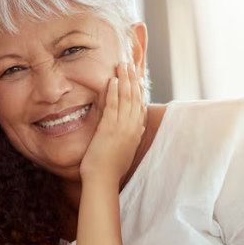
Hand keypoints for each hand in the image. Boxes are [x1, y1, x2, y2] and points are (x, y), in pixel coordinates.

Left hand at [80, 62, 145, 179]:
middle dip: (133, 79)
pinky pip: (113, 106)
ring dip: (124, 80)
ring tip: (122, 65)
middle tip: (129, 65)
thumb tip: (141, 128)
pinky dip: (114, 92)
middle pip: (135, 98)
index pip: (141, 107)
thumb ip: (134, 137)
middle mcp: (132, 128)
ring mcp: (122, 127)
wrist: (103, 179)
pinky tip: (113, 80)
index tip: (139, 78)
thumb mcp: (127, 151)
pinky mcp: (109, 128)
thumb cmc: (112, 168)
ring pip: (126, 98)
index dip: (140, 91)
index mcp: (136, 133)